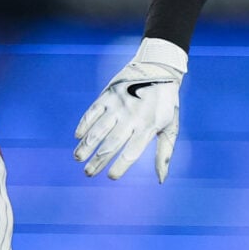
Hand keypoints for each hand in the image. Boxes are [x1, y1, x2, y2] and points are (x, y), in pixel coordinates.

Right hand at [76, 38, 186, 181]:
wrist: (159, 69)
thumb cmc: (166, 104)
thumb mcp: (171, 127)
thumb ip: (164, 154)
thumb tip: (161, 180)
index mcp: (148, 126)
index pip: (132, 151)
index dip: (120, 166)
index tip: (111, 177)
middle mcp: (132, 116)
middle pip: (111, 144)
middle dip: (98, 161)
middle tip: (88, 174)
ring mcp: (118, 104)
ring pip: (98, 129)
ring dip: (86, 145)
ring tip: (78, 158)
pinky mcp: (108, 94)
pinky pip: (92, 112)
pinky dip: (84, 124)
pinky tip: (78, 137)